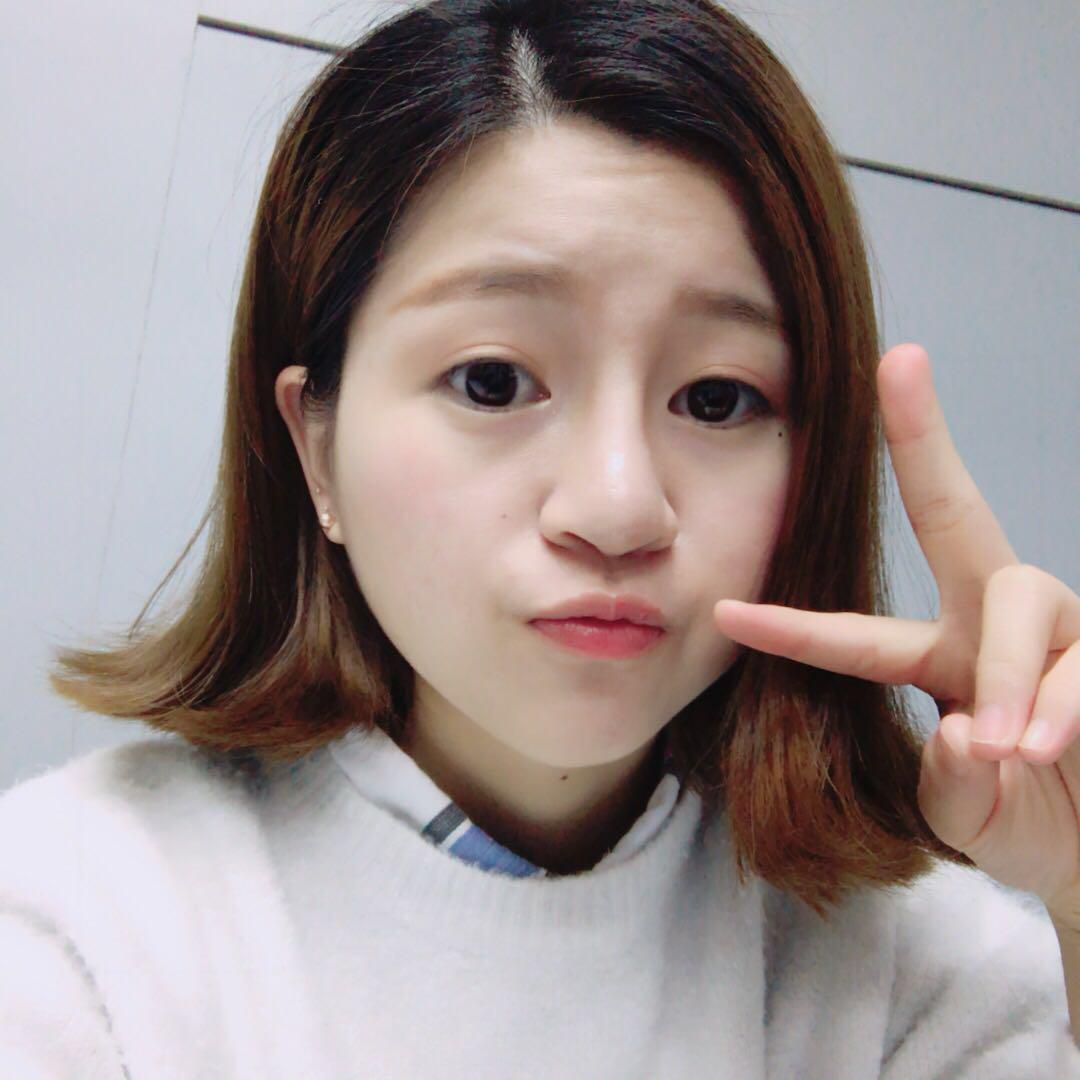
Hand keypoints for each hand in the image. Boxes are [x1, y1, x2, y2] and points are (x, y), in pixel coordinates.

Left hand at [712, 344, 1079, 923]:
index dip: (792, 628)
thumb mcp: (967, 816)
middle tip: (897, 358)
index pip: (855, 638)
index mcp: (938, 658)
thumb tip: (963, 734)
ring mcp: (1058, 623)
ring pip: (1019, 600)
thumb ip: (952, 786)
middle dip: (924, 437)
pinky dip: (1057, 705)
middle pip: (952, 512)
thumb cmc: (1026, 820)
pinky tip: (1043, 745)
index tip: (726, 610)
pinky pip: (1078, 659)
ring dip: (1008, 675)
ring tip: (1011, 747)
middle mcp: (993, 619)